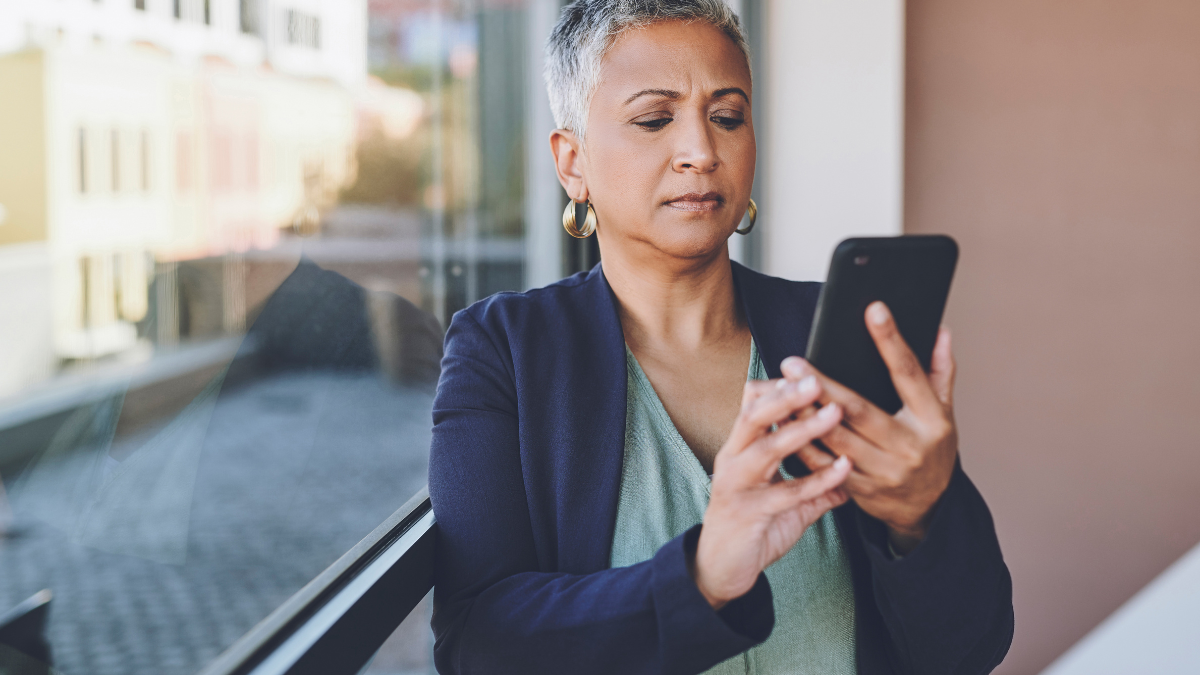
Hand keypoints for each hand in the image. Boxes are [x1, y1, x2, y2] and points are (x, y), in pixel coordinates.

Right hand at [692, 376, 853, 609]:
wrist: (720, 570)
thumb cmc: (751, 527)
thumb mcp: (785, 499)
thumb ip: (815, 483)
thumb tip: (848, 468)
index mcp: (739, 449)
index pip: (751, 405)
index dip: (776, 387)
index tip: (806, 372)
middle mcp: (733, 460)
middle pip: (753, 415)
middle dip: (785, 395)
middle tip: (816, 380)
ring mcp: (737, 485)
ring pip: (767, 448)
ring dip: (802, 428)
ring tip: (833, 413)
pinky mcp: (748, 512)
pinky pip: (786, 492)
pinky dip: (817, 479)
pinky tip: (844, 468)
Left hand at [784, 301, 957, 554]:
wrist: (929, 507)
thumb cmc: (931, 449)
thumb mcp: (944, 412)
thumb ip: (940, 371)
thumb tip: (939, 330)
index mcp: (931, 421)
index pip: (909, 374)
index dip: (891, 341)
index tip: (873, 310)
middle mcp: (908, 447)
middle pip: (859, 411)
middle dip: (823, 386)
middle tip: (794, 363)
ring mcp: (883, 472)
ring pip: (836, 440)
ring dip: (804, 416)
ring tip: (781, 391)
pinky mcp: (861, 490)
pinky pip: (825, 466)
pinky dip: (802, 446)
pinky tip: (782, 425)